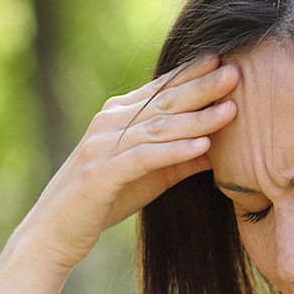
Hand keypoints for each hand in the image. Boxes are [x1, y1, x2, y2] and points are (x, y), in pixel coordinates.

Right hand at [20, 55, 237, 270]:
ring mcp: (102, 146)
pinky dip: (175, 150)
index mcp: (118, 117)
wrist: (55, 231)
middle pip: (164, 101)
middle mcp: (109, 123)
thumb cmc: (104, 202)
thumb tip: (222, 146)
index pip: (161, 89)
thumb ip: (180, 158)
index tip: (227, 61)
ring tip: (231, 109)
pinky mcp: (101, 173)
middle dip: (202, 87)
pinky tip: (203, 145)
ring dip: (197, 117)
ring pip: (158, 127)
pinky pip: (144, 157)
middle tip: (238, 73)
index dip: (193, 74)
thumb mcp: (149, 176)